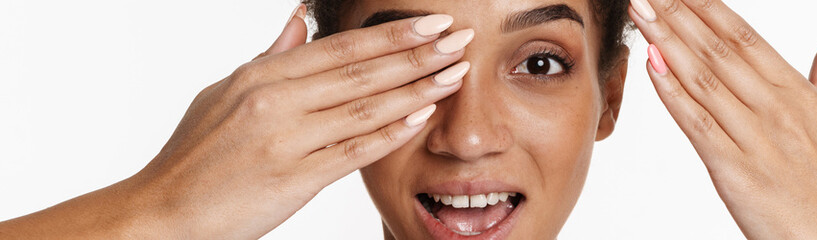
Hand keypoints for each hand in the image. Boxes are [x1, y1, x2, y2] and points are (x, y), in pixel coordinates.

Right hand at [0, 6, 471, 238]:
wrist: (164, 211)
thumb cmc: (194, 154)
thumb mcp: (223, 93)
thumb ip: (270, 58)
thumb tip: (300, 20)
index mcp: (261, 76)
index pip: (341, 48)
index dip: (390, 32)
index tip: (430, 21)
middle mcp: (276, 101)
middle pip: (362, 71)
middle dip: (417, 52)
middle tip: (459, 38)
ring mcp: (287, 139)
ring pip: (366, 106)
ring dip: (417, 88)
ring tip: (455, 73)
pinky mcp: (295, 178)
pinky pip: (354, 150)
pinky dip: (391, 132)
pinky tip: (421, 116)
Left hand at [628, 0, 816, 237]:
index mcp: (799, 94)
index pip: (745, 38)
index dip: (708, 9)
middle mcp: (777, 109)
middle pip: (718, 51)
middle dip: (678, 16)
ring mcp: (755, 139)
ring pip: (703, 80)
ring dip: (666, 43)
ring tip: (641, 14)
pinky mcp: (735, 170)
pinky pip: (696, 124)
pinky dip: (672, 93)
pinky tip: (651, 66)